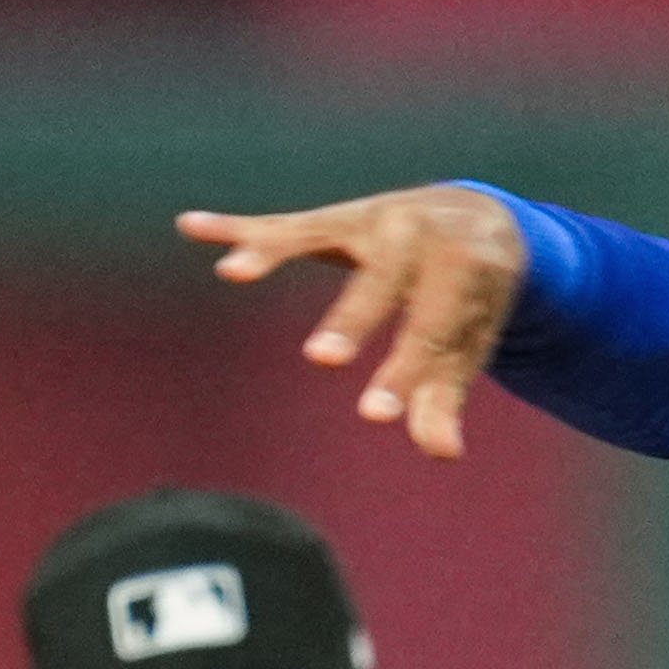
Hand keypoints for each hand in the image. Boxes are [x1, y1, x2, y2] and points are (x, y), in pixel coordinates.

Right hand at [171, 184, 530, 459]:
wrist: (477, 216)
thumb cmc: (471, 299)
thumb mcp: (469, 344)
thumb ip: (446, 395)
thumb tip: (441, 452)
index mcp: (466, 265)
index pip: (432, 327)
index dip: (403, 373)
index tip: (374, 417)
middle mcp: (417, 230)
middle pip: (383, 279)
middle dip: (352, 318)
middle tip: (322, 359)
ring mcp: (369, 218)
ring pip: (319, 235)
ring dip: (273, 252)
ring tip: (232, 272)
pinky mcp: (333, 219)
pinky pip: (282, 225)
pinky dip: (237, 228)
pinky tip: (191, 227)